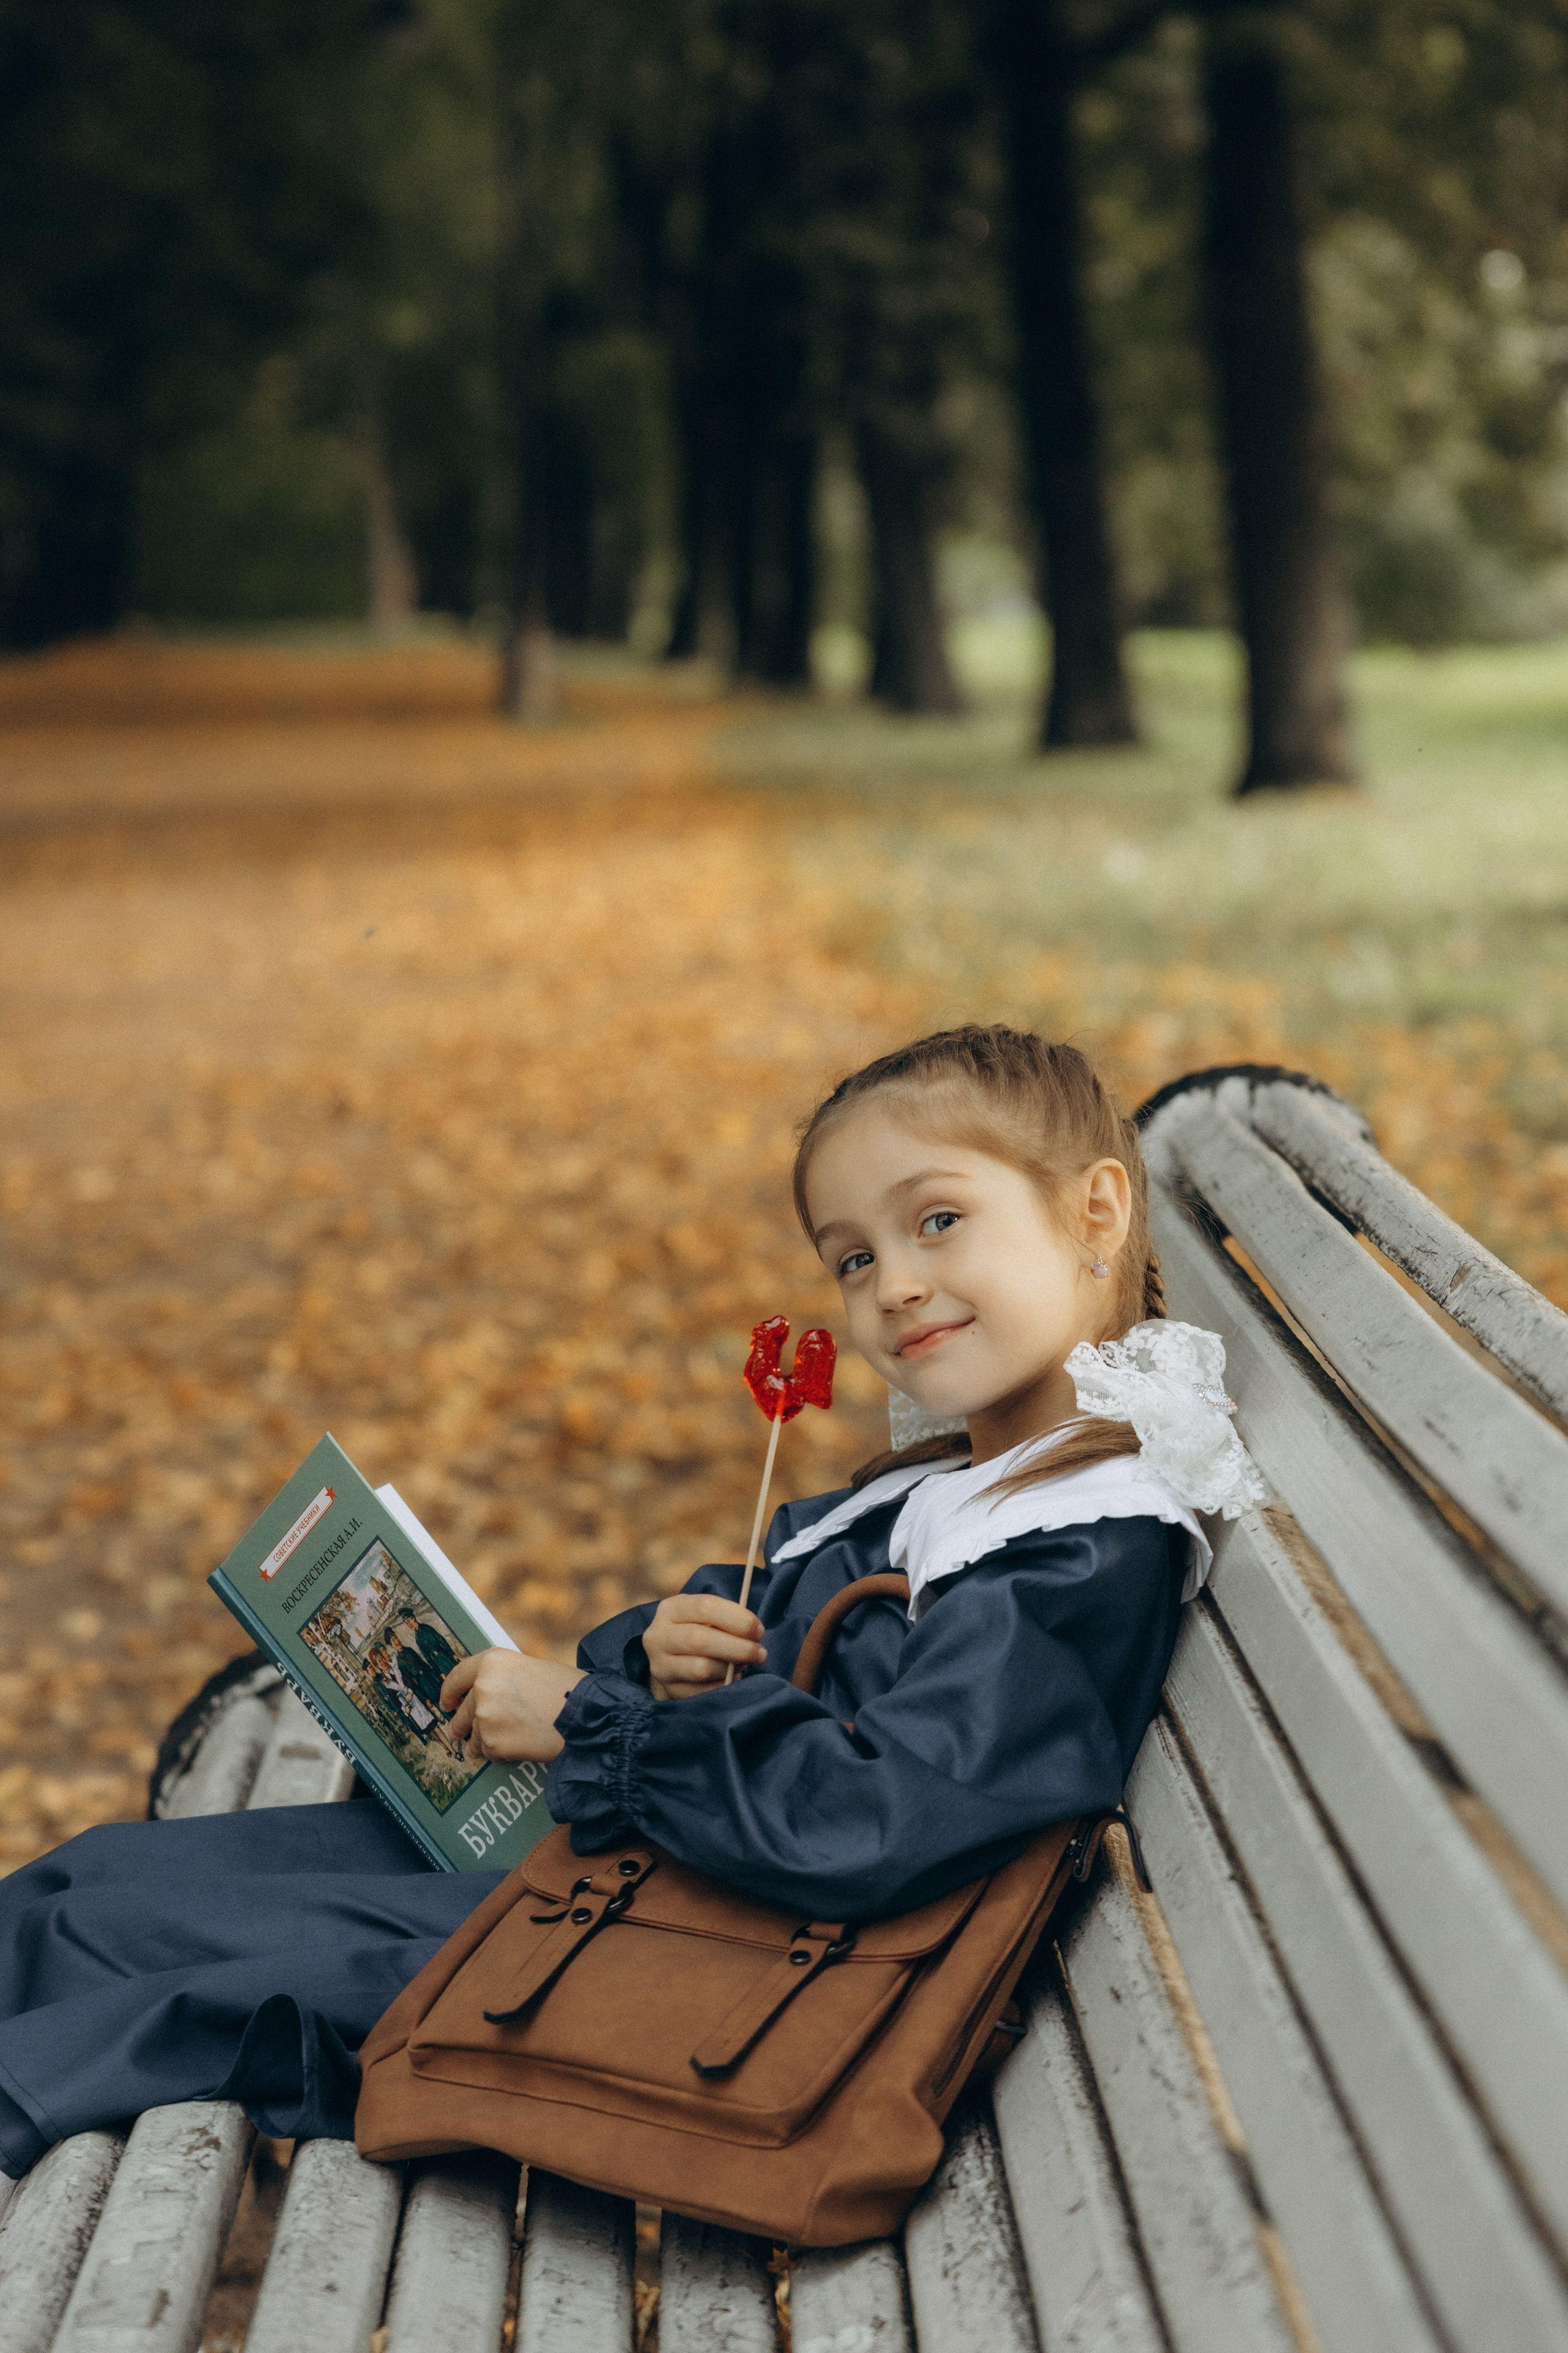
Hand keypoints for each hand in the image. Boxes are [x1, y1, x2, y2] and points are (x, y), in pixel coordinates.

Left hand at [441, 1650, 582, 1764]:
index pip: (457, 1676)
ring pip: (474, 1736)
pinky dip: (499, 1754)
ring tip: (505, 1741)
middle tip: (463, 1732)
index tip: (446, 1703)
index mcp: (492, 1661)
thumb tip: (488, 1694)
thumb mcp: (532, 1669)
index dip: (449, 1692)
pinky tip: (519, 1748)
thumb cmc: (568, 1690)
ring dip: (483, 1742)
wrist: (587, 1717)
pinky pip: (489, 1752)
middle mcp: (483, 1687)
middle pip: (461, 1711)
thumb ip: (505, 1679)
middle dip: (462, 1724)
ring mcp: (485, 1717)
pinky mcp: (493, 1743)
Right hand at [644, 1594, 765, 1699]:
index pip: (705, 1607)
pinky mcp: (668, 1690)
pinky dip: (723, 1686)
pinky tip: (730, 1679)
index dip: (737, 1618)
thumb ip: (727, 1618)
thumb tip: (754, 1632)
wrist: (671, 1659)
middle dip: (738, 1648)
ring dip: (730, 1668)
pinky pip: (702, 1692)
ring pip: (701, 1668)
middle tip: (761, 1654)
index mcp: (670, 1609)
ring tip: (744, 1665)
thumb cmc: (699, 1630)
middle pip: (700, 1640)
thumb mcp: (706, 1616)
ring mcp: (660, 1666)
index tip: (759, 1630)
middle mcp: (658, 1636)